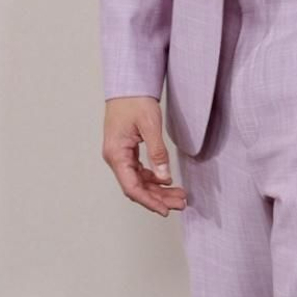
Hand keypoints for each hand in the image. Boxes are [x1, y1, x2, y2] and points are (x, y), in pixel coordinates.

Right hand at [102, 95, 187, 216]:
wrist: (128, 86)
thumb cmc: (135, 101)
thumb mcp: (150, 126)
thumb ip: (157, 152)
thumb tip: (164, 177)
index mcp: (116, 154)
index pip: (131, 187)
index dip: (148, 201)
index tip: (165, 210)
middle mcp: (115, 158)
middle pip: (136, 187)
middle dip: (158, 198)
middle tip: (181, 203)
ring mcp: (120, 155)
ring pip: (139, 181)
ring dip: (158, 190)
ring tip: (179, 196)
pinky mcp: (127, 151)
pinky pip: (140, 172)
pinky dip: (154, 179)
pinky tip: (168, 182)